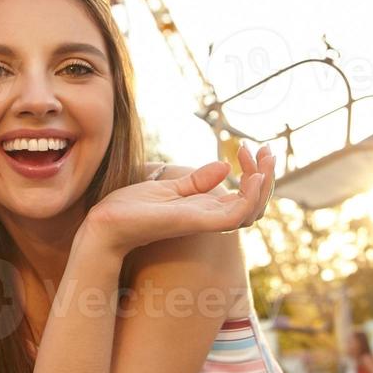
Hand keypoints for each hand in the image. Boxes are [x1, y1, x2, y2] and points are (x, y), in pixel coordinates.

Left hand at [85, 143, 272, 255]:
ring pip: (252, 211)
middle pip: (254, 205)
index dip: (255, 175)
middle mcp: (209, 218)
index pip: (244, 198)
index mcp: (205, 210)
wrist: (106, 223)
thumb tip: (224, 167)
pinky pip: (235, 216)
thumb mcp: (168, 189)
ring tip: (264, 159)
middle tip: (267, 150)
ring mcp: (204, 222)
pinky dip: (250, 197)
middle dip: (267, 176)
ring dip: (264, 184)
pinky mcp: (196, 222)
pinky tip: (253, 176)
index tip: (249, 148)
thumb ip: (197, 182)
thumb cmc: (132, 209)